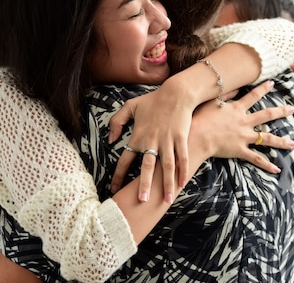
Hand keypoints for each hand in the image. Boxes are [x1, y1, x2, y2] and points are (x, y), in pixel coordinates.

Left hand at [109, 86, 192, 202]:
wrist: (175, 93)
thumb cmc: (152, 100)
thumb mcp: (129, 106)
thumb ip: (116, 121)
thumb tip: (110, 140)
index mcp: (137, 136)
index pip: (125, 159)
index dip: (119, 175)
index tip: (114, 189)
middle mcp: (151, 141)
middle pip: (147, 167)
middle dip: (144, 185)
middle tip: (142, 201)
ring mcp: (167, 140)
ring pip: (166, 166)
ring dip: (166, 184)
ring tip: (167, 200)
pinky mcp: (180, 138)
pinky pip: (182, 157)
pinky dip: (182, 171)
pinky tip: (182, 184)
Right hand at [191, 80, 293, 173]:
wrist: (197, 137)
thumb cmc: (200, 119)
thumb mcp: (211, 102)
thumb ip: (225, 95)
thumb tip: (235, 87)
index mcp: (236, 109)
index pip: (253, 96)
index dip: (263, 89)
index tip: (272, 83)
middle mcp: (243, 122)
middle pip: (266, 115)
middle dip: (281, 112)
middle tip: (292, 109)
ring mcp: (243, 137)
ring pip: (267, 139)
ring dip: (281, 141)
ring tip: (293, 143)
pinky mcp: (239, 150)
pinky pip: (256, 158)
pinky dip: (267, 164)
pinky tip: (277, 169)